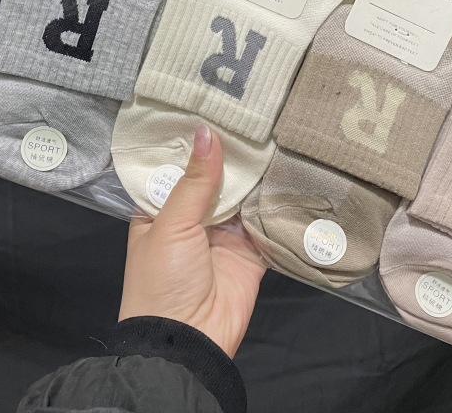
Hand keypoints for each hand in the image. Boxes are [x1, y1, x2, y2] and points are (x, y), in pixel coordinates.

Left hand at [119, 125, 266, 357]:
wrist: (188, 343)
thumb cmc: (162, 279)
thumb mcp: (170, 224)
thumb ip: (194, 180)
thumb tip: (207, 132)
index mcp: (161, 211)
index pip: (178, 168)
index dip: (194, 142)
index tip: (214, 107)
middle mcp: (192, 219)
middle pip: (214, 180)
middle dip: (230, 156)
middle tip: (254, 114)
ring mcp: (224, 236)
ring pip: (242, 198)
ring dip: (256, 175)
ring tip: (275, 133)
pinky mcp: (251, 253)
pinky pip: (266, 222)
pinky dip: (276, 203)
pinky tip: (290, 171)